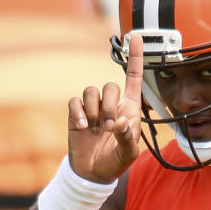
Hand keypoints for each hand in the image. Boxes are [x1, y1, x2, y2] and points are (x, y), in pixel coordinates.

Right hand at [67, 33, 143, 183]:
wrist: (92, 173)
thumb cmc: (115, 162)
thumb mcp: (128, 155)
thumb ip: (128, 139)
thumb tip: (121, 122)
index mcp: (129, 109)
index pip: (133, 78)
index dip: (135, 58)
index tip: (135, 37)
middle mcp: (111, 104)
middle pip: (109, 86)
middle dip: (108, 106)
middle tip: (108, 127)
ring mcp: (93, 108)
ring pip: (91, 91)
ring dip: (93, 111)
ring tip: (95, 130)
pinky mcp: (76, 113)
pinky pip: (75, 101)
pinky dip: (78, 113)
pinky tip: (81, 128)